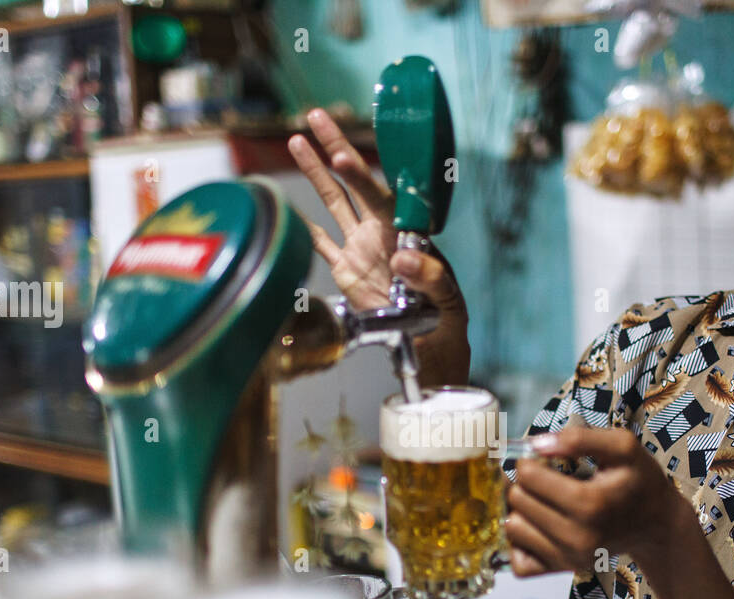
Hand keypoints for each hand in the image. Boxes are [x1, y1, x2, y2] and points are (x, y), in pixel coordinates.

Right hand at [288, 109, 469, 384]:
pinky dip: (303, 226)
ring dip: (316, 172)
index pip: (380, 196)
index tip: (341, 157)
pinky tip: (285, 206)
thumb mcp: (447, 300)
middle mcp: (380, 232)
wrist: (428, 347)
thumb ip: (430, 277)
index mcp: (405, 232)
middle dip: (335, 148)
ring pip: (333, 203)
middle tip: (315, 116)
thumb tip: (402, 259)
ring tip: (297, 141)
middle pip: (353, 183)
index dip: (360, 176)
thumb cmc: (446, 320)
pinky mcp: (346, 271)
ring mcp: (360, 249)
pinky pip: (320, 243)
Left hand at [505, 426, 689, 576]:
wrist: (656, 523)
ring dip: (520, 510)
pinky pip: (519, 563)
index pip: (528, 477)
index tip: (542, 460)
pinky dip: (520, 544)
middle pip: (517, 501)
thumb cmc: (638, 480)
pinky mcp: (563, 570)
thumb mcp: (622, 446)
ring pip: (512, 529)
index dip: (529, 461)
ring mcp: (570, 558)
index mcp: (590, 503)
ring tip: (540, 501)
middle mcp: (577, 537)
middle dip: (523, 483)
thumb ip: (580, 438)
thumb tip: (537, 444)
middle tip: (542, 478)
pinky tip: (536, 526)